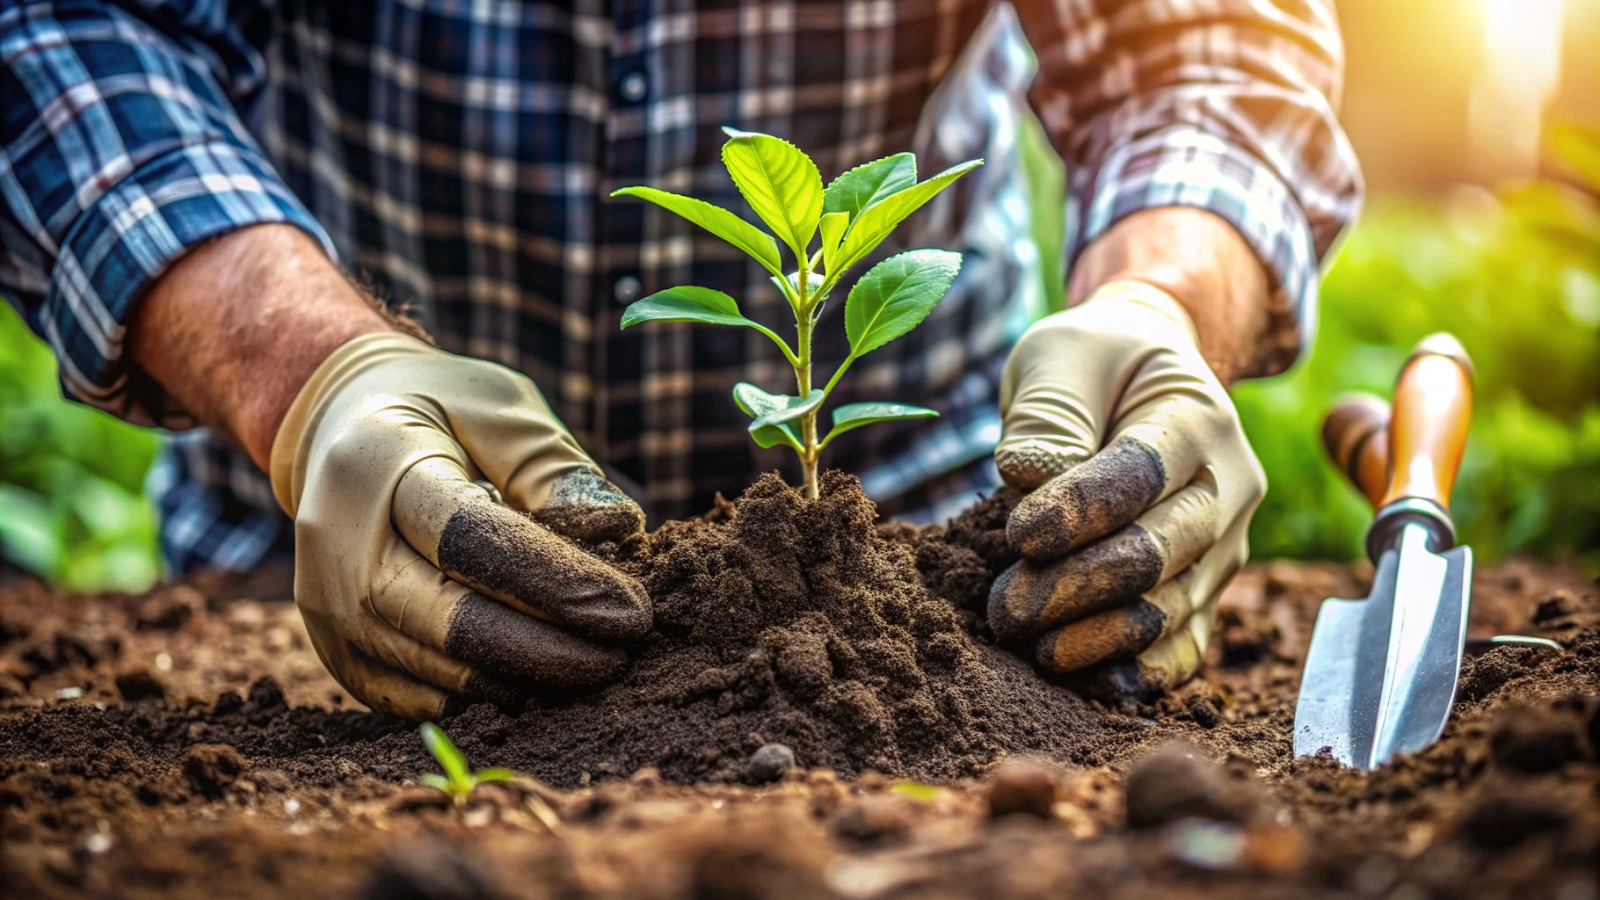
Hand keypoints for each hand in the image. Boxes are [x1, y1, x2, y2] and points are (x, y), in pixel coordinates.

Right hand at [269, 333, 650, 718]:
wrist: (341, 427)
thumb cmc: (443, 412)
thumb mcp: (505, 411)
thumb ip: (560, 472)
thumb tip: (623, 532)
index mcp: (382, 461)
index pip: (473, 539)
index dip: (556, 583)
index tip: (630, 611)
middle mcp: (337, 539)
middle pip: (446, 621)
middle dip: (544, 650)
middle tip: (620, 657)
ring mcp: (325, 601)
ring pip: (430, 668)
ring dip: (518, 680)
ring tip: (588, 668)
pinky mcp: (332, 646)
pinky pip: (407, 696)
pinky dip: (474, 698)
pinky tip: (530, 683)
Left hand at [987, 281, 1265, 703]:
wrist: (1141, 377)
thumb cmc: (1092, 364)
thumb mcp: (1059, 359)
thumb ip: (1047, 415)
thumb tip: (1030, 481)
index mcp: (1198, 416)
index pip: (1142, 473)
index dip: (1081, 510)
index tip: (1021, 536)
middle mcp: (1229, 485)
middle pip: (1163, 551)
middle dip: (1081, 586)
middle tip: (1009, 608)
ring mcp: (1226, 543)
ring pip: (1173, 606)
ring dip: (1100, 636)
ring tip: (1032, 646)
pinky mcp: (1208, 589)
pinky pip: (1187, 643)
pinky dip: (1142, 671)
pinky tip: (1093, 685)